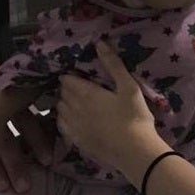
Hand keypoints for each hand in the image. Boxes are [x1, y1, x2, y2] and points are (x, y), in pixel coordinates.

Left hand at [56, 42, 159, 169]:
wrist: (134, 152)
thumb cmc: (134, 117)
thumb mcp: (129, 88)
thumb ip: (113, 65)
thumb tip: (99, 42)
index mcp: (85, 93)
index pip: (67, 79)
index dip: (72, 75)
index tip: (81, 75)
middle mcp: (73, 109)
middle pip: (62, 93)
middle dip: (68, 88)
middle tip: (82, 87)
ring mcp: (73, 126)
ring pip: (59, 109)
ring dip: (65, 103)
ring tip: (77, 102)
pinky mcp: (76, 140)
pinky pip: (62, 125)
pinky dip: (65, 119)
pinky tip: (74, 120)